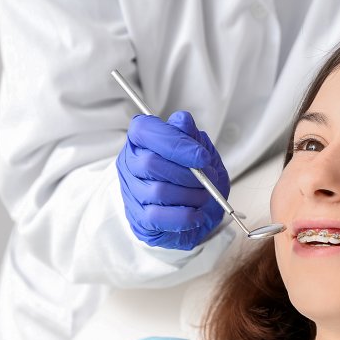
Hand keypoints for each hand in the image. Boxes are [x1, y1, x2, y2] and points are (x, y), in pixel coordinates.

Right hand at [116, 111, 229, 249]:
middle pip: (151, 163)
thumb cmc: (195, 177)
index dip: (175, 142)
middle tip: (208, 179)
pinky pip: (158, 217)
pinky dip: (184, 216)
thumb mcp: (200, 152)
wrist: (198, 212)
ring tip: (204, 196)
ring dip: (190, 196)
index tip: (203, 157)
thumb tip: (182, 121)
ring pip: (158, 191)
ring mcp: (132, 192)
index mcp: (141, 140)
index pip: (145, 131)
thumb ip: (191, 136)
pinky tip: (196, 214)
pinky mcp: (139, 218)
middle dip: (188, 174)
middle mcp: (130, 164)